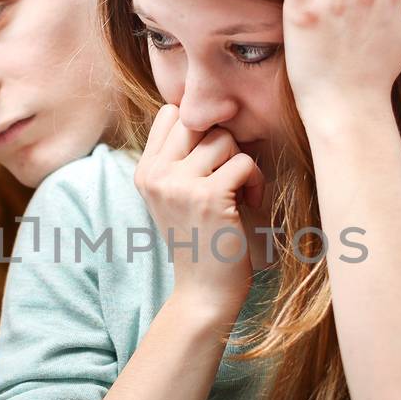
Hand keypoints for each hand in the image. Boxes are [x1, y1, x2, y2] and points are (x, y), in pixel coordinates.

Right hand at [133, 104, 264, 321]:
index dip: (200, 127)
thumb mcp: (179, 194)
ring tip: (239, 191)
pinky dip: (255, 181)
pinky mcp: (208, 196)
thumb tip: (214, 108)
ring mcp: (179, 184)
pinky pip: (243, 162)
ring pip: (223, 138)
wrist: (204, 291)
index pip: (171, 114)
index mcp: (145, 170)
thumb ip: (184, 156)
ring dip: (241, 162)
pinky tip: (249, 202)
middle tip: (229, 173)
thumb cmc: (201, 240)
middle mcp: (155, 173)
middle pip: (197, 120)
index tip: (214, 156)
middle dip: (222, 142)